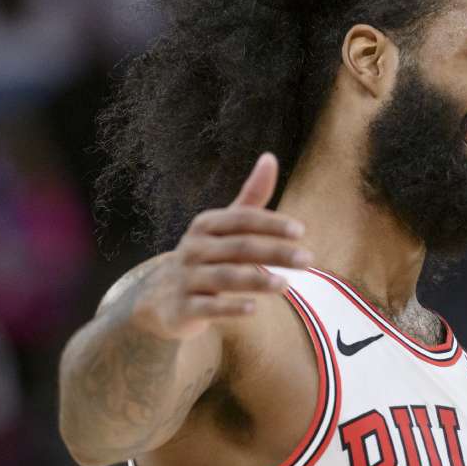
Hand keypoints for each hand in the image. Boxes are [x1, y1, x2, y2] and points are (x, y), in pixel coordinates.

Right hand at [130, 153, 311, 339]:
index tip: (301, 231)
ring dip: (257, 280)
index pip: (242, 219)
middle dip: (275, 252)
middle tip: (308, 259)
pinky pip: (208, 308)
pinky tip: (254, 308)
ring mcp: (186, 279)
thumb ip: (250, 197)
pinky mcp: (182, 308)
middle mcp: (194, 248)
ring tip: (287, 285)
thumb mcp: (223, 226)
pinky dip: (230, 307)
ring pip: (225, 278)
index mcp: (206, 225)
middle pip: (239, 248)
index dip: (271, 223)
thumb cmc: (205, 255)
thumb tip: (270, 157)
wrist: (158, 298)